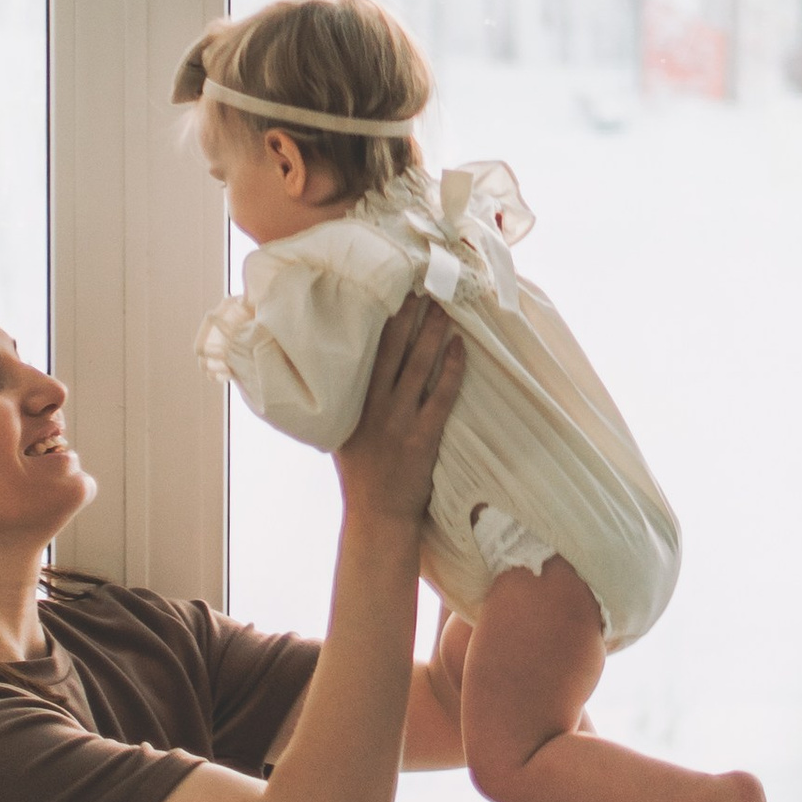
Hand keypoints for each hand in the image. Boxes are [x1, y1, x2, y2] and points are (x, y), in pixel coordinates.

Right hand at [335, 293, 462, 531]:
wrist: (377, 516)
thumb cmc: (361, 476)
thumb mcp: (340, 435)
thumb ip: (345, 405)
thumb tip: (344, 373)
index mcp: (351, 403)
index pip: (365, 352)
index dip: (378, 321)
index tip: (388, 291)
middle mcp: (373, 407)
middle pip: (392, 351)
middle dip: (406, 317)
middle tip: (419, 285)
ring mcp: (399, 422)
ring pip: (417, 367)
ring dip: (431, 334)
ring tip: (443, 307)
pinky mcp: (423, 438)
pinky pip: (442, 397)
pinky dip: (452, 370)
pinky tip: (460, 348)